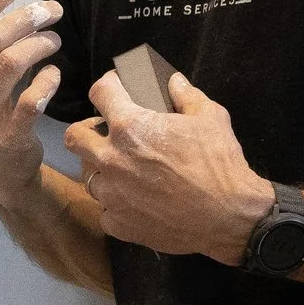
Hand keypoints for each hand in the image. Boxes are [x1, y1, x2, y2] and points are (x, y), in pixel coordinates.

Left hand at [66, 70, 271, 261]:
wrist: (229, 217)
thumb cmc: (219, 163)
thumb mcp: (210, 117)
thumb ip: (185, 95)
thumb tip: (173, 80)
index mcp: (130, 127)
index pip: (100, 92)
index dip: (108, 85)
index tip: (117, 88)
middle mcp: (112, 159)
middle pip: (74, 137)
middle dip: (87, 130)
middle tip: (107, 133)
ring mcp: (112, 195)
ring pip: (90, 176)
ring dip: (105, 171)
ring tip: (127, 172)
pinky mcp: (119, 224)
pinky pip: (107, 210)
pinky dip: (118, 205)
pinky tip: (137, 202)